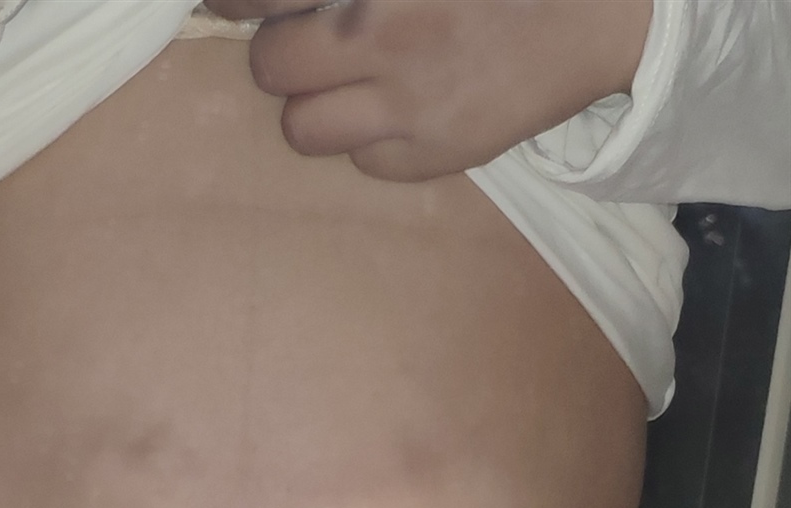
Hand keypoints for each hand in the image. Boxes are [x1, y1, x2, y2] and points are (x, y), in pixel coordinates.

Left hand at [203, 0, 652, 180]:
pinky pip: (362, 163)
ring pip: (300, 130)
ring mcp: (406, 100)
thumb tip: (286, 5)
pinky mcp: (435, 154)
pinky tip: (403, 108)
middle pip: (267, 67)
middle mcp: (378, 30)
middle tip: (311, 42)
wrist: (601, 9)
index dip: (233, 0)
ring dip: (313, 106)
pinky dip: (371, 140)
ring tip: (351, 83)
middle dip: (280, 53)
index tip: (235, 3)